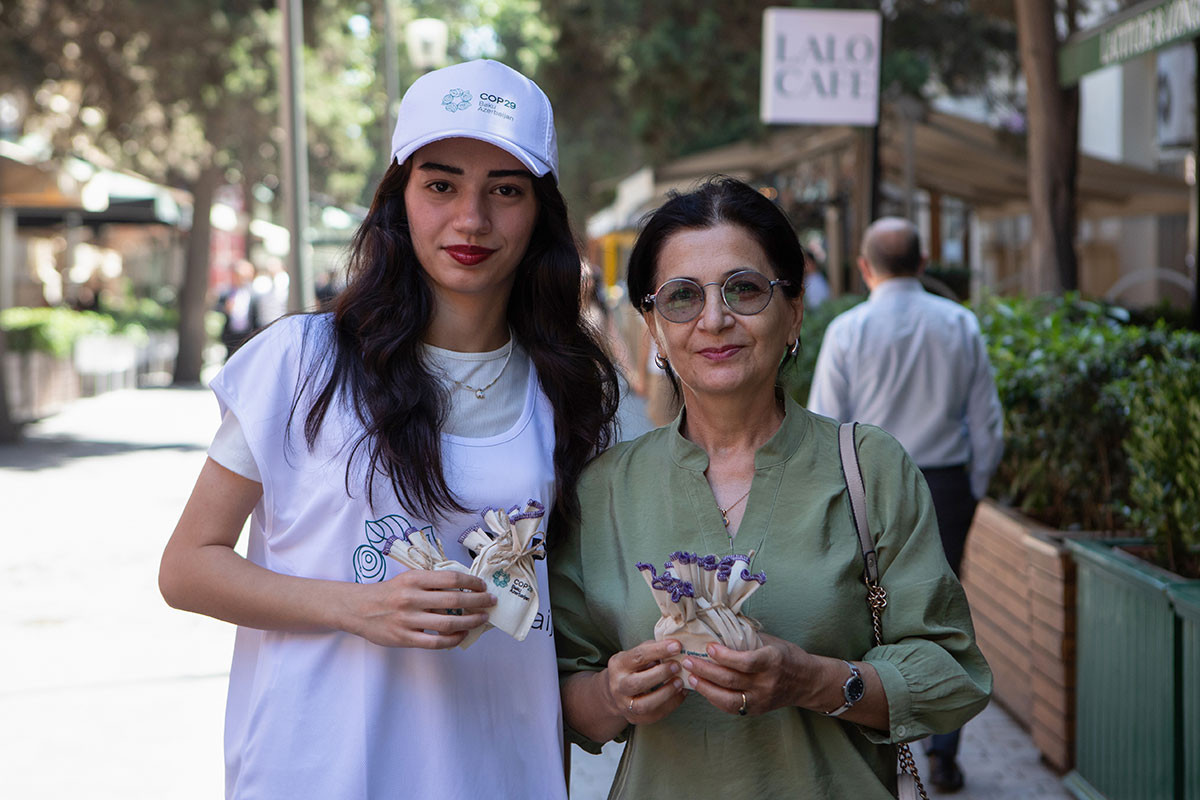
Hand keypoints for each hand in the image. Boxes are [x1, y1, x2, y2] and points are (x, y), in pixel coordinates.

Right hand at [346, 569, 495, 649]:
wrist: (358, 608)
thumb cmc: (389, 592)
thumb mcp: (408, 578)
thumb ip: (432, 582)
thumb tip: (464, 587)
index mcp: (414, 579)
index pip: (451, 578)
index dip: (471, 582)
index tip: (483, 585)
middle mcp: (411, 598)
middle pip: (454, 601)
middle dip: (478, 601)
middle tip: (490, 601)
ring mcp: (407, 620)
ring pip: (448, 623)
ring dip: (470, 621)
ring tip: (482, 618)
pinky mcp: (404, 638)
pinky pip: (435, 642)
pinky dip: (453, 639)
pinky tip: (463, 635)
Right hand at [604, 639, 686, 724]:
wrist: (615, 692)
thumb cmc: (632, 668)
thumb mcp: (635, 654)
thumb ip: (652, 650)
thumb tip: (675, 646)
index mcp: (618, 665)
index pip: (638, 656)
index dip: (658, 650)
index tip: (677, 645)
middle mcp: (618, 686)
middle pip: (637, 683)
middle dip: (660, 674)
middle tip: (677, 666)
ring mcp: (625, 705)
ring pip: (644, 704)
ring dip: (665, 693)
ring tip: (680, 682)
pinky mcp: (635, 718)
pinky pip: (655, 714)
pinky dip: (671, 704)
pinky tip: (681, 693)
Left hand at [682, 633, 814, 715]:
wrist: (807, 682)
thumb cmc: (786, 656)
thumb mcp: (771, 642)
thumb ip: (747, 639)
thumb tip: (718, 628)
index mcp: (772, 661)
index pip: (745, 662)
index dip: (724, 656)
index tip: (708, 647)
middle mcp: (766, 683)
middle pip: (731, 679)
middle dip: (705, 670)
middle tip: (688, 660)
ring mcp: (761, 699)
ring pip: (727, 698)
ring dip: (705, 687)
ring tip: (690, 676)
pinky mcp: (756, 710)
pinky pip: (731, 707)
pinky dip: (714, 698)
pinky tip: (703, 688)